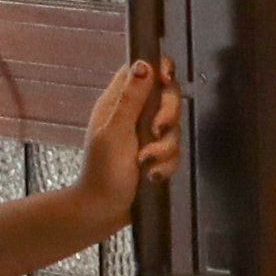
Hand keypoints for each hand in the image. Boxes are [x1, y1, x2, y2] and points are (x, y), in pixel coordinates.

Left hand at [74, 56, 180, 213]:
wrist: (102, 212)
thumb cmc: (102, 172)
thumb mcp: (115, 132)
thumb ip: (131, 99)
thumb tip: (144, 64)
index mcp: (118, 102)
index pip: (142, 70)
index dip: (159, 70)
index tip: (167, 81)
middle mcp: (133, 115)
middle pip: (166, 97)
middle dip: (167, 116)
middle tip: (155, 131)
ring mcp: (145, 136)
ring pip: (174, 128)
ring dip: (164, 148)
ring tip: (145, 163)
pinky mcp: (155, 155)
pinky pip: (174, 152)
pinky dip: (165, 164)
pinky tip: (150, 175)